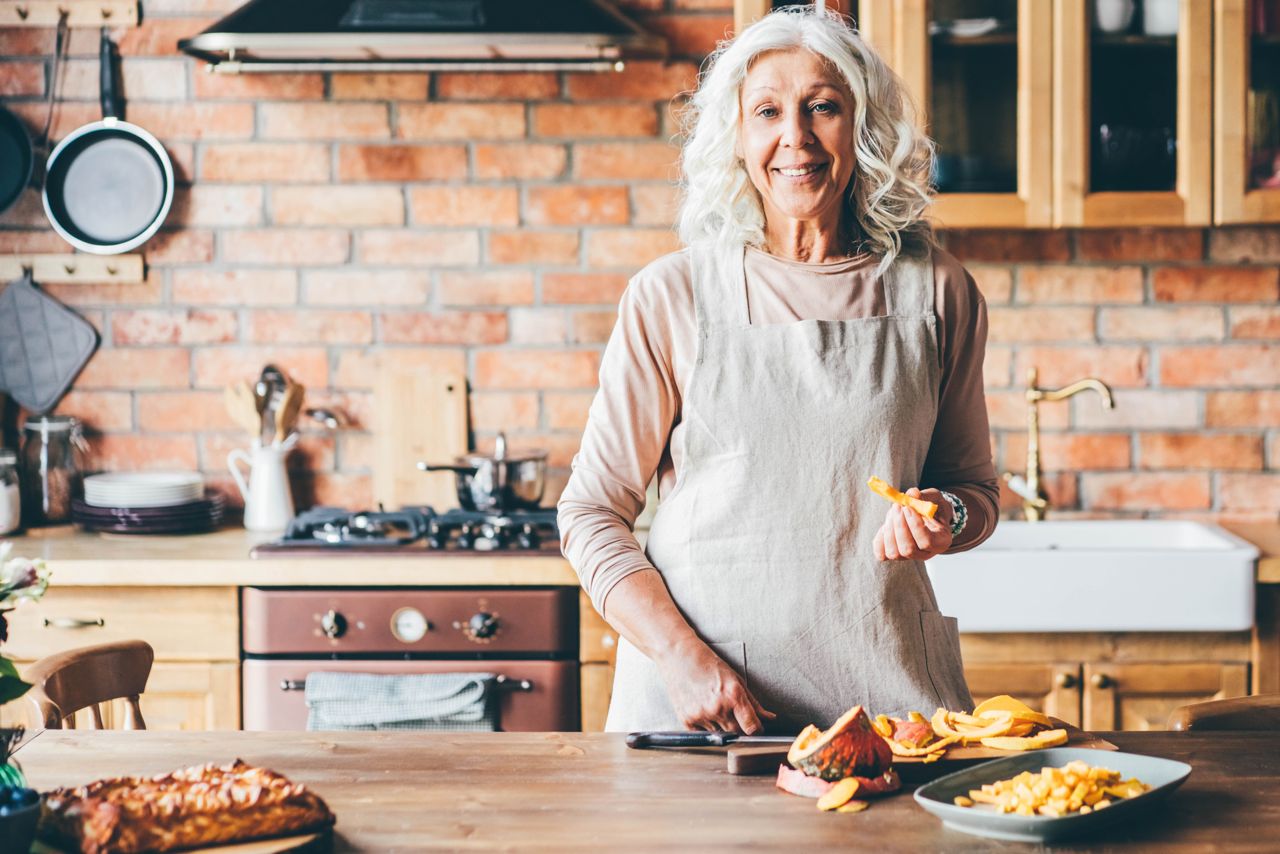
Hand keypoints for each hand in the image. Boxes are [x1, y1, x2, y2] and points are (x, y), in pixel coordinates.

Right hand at [655, 637, 775, 733]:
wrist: (678, 656)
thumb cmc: (707, 663)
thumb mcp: (735, 679)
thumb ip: (753, 702)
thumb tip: (769, 718)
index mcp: (733, 695)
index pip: (752, 728)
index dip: (757, 730)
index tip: (756, 727)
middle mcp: (718, 707)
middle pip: (738, 733)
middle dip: (740, 727)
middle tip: (734, 713)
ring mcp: (701, 715)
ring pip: (721, 734)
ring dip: (722, 726)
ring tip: (714, 705)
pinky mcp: (687, 720)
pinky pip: (703, 734)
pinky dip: (707, 727)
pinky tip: (703, 709)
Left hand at [873, 487, 952, 561]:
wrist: (926, 516)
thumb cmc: (932, 508)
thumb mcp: (933, 498)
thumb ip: (924, 496)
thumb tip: (912, 494)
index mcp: (940, 542)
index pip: (926, 542)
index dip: (914, 525)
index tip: (907, 508)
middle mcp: (925, 554)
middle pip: (908, 549)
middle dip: (899, 526)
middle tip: (897, 506)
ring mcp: (909, 557)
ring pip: (894, 553)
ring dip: (889, 530)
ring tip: (893, 512)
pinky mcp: (894, 555)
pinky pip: (881, 554)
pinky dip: (880, 538)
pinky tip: (886, 524)